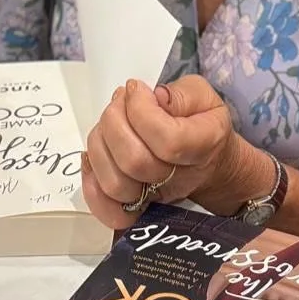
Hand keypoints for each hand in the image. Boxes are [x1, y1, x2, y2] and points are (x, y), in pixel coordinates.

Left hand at [82, 74, 253, 228]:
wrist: (207, 160)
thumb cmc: (200, 123)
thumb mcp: (203, 96)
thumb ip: (181, 93)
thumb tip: (154, 98)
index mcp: (204, 146)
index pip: (168, 139)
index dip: (141, 110)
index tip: (137, 88)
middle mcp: (179, 178)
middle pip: (135, 162)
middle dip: (115, 121)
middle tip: (120, 101)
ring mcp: (156, 197)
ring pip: (115, 183)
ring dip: (100, 144)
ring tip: (108, 123)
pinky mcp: (136, 208)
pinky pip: (109, 211)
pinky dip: (91, 184)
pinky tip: (92, 157)